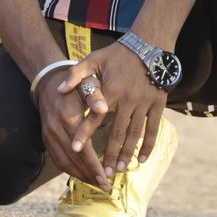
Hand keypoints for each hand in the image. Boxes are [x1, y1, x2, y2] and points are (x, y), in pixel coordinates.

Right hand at [35, 70, 109, 190]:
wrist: (49, 83)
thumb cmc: (75, 85)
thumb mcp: (87, 84)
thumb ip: (95, 96)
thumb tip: (103, 108)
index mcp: (68, 118)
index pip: (82, 149)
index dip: (94, 165)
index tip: (107, 178)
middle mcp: (55, 130)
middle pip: (74, 160)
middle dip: (90, 176)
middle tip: (106, 187)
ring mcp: (48, 135)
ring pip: (64, 163)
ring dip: (80, 176)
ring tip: (97, 184)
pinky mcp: (46, 139)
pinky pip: (57, 160)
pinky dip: (70, 170)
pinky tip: (83, 175)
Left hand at [57, 43, 166, 178]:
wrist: (150, 44)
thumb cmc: (119, 53)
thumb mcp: (95, 58)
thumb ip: (76, 74)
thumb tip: (59, 90)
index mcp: (111, 90)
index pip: (94, 116)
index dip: (84, 133)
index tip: (75, 149)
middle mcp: (127, 99)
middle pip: (117, 132)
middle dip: (110, 154)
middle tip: (104, 172)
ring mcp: (144, 103)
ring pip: (135, 134)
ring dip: (128, 153)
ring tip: (121, 169)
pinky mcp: (157, 104)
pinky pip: (153, 128)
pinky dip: (148, 145)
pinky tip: (142, 159)